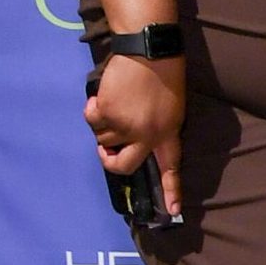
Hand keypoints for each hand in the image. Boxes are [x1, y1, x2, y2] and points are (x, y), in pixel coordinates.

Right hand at [85, 53, 186, 217]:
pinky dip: (93, 108)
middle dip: (109, 160)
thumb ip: (156, 129)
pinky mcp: (108, 114)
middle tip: (105, 150)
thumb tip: (131, 145)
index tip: (173, 212)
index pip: (172, 168)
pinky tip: (106, 94)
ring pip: (103, 138)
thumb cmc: (164, 75)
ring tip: (116, 101)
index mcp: (169, 133)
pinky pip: (92, 120)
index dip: (171, 190)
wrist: (150, 52)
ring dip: (103, 123)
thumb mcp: (171, 108)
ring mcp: (127, 126)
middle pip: (123, 165)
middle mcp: (148, 135)